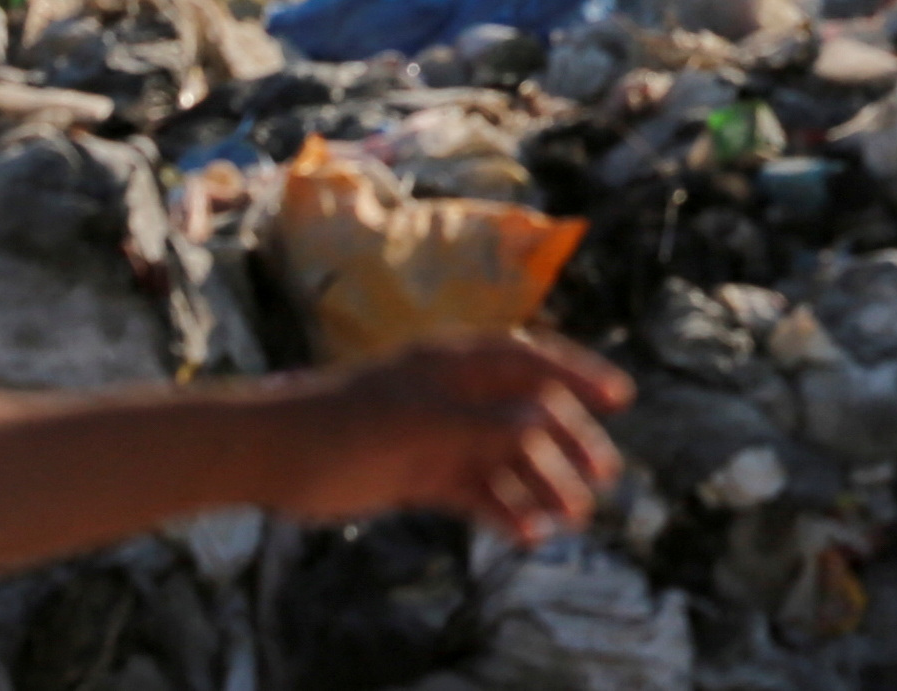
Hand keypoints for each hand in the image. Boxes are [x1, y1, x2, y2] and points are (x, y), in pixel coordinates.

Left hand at [262, 337, 633, 541]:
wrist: (273, 458)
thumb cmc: (342, 425)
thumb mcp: (416, 424)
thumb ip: (482, 424)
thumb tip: (548, 419)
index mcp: (454, 364)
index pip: (530, 361)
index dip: (579, 375)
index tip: (622, 398)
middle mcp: (454, 396)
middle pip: (527, 414)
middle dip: (568, 443)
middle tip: (604, 478)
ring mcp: (439, 435)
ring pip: (506, 459)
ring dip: (541, 485)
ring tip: (572, 518)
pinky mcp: (423, 474)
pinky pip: (477, 491)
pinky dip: (504, 511)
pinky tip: (528, 534)